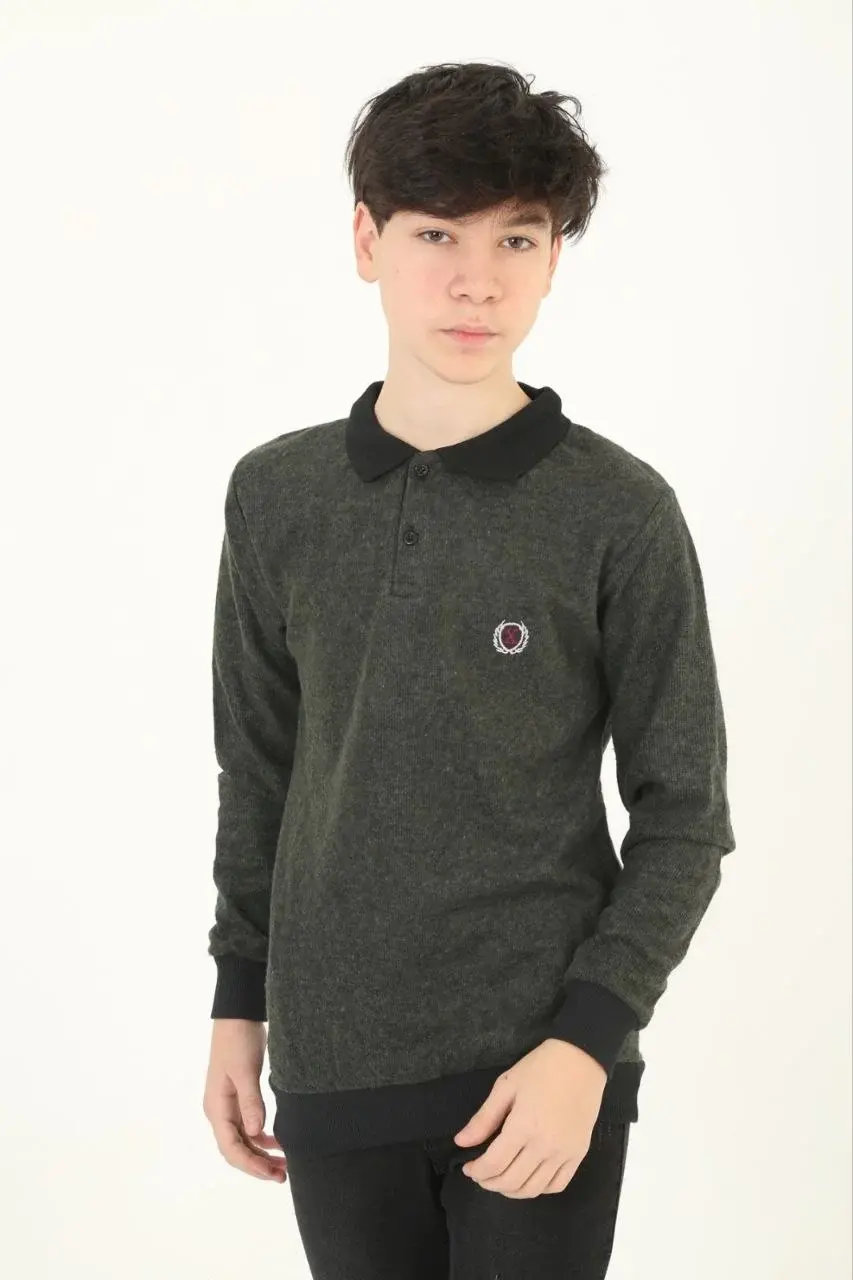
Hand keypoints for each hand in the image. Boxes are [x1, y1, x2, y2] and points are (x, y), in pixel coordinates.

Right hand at [203, 1019, 286, 1182]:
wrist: (238, 1014)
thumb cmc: (238, 1039)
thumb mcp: (245, 1070)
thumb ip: (251, 1101)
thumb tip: (258, 1132)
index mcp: (216, 1107)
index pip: (231, 1148)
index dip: (251, 1165)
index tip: (272, 1174)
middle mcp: (220, 1110)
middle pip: (237, 1149)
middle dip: (258, 1165)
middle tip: (283, 1176)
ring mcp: (229, 1105)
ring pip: (245, 1139)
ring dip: (262, 1154)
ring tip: (285, 1165)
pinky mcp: (240, 1097)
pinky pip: (250, 1126)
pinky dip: (264, 1137)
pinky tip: (279, 1143)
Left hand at [453, 1038, 607, 1197]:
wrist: (581, 1060)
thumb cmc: (540, 1068)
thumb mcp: (506, 1086)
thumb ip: (483, 1118)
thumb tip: (461, 1142)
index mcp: (523, 1127)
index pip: (494, 1164)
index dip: (477, 1171)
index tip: (467, 1168)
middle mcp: (545, 1146)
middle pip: (512, 1181)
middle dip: (490, 1183)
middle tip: (480, 1175)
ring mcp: (564, 1153)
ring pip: (534, 1189)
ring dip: (512, 1191)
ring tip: (500, 1179)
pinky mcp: (579, 1154)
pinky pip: (557, 1185)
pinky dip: (539, 1189)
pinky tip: (528, 1179)